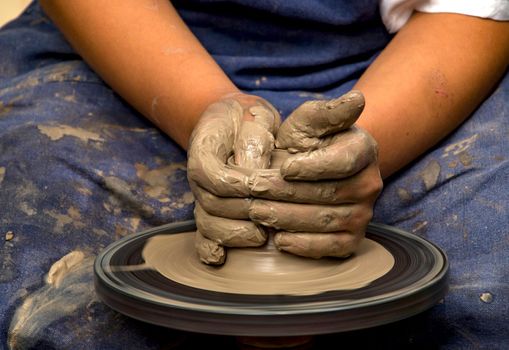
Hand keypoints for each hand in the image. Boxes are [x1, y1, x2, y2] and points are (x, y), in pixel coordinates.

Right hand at [187, 93, 279, 264]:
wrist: (236, 122)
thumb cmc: (250, 119)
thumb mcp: (255, 119)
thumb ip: (254, 142)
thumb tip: (256, 175)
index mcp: (203, 150)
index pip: (211, 174)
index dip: (237, 184)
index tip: (262, 185)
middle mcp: (198, 178)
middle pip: (212, 204)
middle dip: (243, 211)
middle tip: (272, 215)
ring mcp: (203, 197)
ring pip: (208, 224)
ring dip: (233, 234)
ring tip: (260, 236)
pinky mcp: (211, 211)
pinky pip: (203, 235)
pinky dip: (208, 248)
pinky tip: (220, 258)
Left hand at [247, 90, 382, 258]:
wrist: (304, 171)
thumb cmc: (303, 144)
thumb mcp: (308, 123)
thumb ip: (327, 112)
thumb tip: (358, 99)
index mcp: (363, 151)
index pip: (342, 162)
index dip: (312, 167)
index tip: (283, 167)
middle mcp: (370, 184)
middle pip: (327, 194)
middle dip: (285, 193)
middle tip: (254, 192)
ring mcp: (363, 214)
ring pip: (324, 221)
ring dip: (287, 218)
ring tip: (257, 212)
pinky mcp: (352, 239)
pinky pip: (331, 248)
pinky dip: (304, 246)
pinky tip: (279, 240)